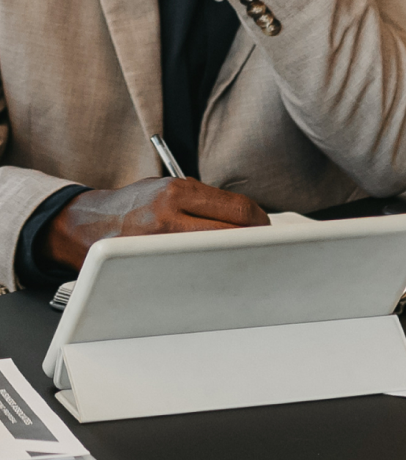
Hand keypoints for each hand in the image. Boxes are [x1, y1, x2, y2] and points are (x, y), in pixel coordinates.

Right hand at [38, 178, 269, 271]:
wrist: (85, 223)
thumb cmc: (134, 203)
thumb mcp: (169, 187)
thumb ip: (205, 201)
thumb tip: (249, 219)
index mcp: (177, 191)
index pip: (238, 209)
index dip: (259, 222)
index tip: (267, 230)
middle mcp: (167, 215)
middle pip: (231, 233)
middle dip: (251, 242)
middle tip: (262, 249)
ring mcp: (155, 244)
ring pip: (213, 255)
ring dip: (231, 258)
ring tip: (239, 260)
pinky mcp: (145, 268)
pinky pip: (187, 272)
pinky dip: (204, 271)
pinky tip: (210, 272)